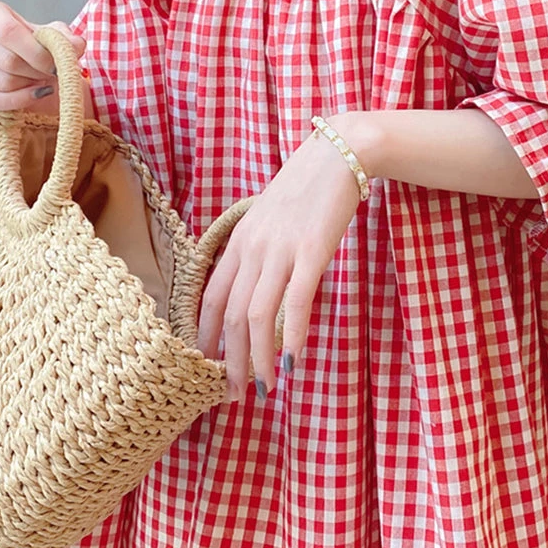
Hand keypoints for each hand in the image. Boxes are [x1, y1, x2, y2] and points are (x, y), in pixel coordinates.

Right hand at [0, 0, 86, 115]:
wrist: (24, 76)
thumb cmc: (34, 53)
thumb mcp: (53, 39)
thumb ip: (66, 39)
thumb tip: (74, 45)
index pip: (7, 30)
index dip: (37, 52)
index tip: (55, 64)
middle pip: (7, 60)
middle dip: (37, 73)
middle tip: (49, 76)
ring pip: (2, 82)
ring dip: (29, 87)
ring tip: (39, 83)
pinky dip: (16, 103)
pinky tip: (29, 97)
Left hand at [195, 123, 365, 402]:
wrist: (340, 152)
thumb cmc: (309, 186)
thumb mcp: (271, 216)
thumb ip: (260, 248)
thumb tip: (258, 284)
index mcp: (239, 240)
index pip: (211, 298)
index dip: (207, 338)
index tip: (208, 368)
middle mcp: (252, 248)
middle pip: (232, 316)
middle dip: (230, 360)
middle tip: (234, 394)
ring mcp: (280, 250)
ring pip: (258, 316)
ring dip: (258, 358)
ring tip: (263, 388)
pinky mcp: (312, 252)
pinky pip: (296, 302)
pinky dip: (291, 336)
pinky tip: (291, 361)